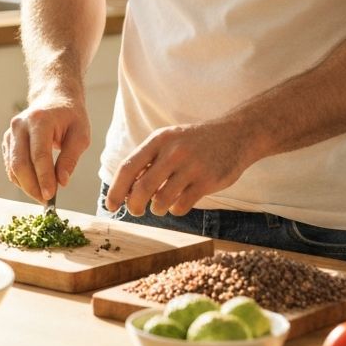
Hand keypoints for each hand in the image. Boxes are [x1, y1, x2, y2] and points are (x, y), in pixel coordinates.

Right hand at [1, 94, 90, 203]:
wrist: (54, 99)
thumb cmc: (70, 117)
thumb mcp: (81, 134)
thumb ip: (71, 157)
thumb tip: (62, 182)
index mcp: (40, 119)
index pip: (39, 154)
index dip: (44, 178)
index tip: (51, 196)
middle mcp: (20, 125)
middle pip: (20, 163)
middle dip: (32, 186)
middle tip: (47, 201)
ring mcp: (11, 132)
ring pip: (12, 167)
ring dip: (27, 186)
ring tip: (43, 194)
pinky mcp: (7, 141)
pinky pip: (10, 166)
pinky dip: (21, 179)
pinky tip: (35, 185)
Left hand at [104, 121, 249, 216]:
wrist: (235, 135)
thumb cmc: (194, 142)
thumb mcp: (169, 141)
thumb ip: (149, 160)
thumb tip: (125, 189)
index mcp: (159, 139)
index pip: (128, 167)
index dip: (115, 189)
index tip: (110, 205)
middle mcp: (173, 152)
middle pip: (141, 188)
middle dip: (134, 206)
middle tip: (135, 211)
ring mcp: (191, 166)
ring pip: (161, 201)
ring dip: (156, 209)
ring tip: (160, 205)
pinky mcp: (207, 181)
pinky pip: (181, 206)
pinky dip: (175, 210)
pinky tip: (179, 202)